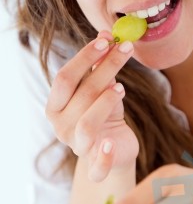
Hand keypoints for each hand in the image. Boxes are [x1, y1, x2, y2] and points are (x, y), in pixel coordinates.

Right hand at [45, 31, 138, 181]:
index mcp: (55, 107)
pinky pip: (97, 168)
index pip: (64, 79)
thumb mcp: (101, 90)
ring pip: (87, 125)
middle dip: (105, 69)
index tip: (108, 40)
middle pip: (81, 95)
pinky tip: (112, 142)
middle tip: (126, 49)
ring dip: (105, 103)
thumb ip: (100, 68)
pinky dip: (104, 157)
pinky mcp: (96, 166)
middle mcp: (61, 127)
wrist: (114, 147)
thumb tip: (107, 35)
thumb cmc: (104, 115)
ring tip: (121, 89)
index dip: (85, 57)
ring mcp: (77, 148)